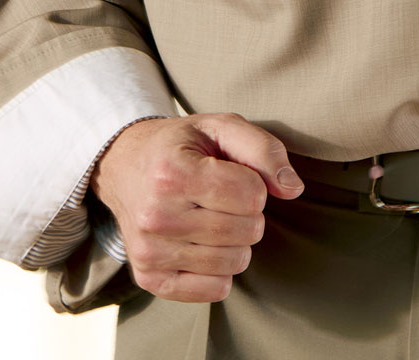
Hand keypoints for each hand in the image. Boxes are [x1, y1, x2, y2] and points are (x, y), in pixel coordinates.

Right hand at [89, 112, 303, 302]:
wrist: (125, 165)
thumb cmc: (182, 145)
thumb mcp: (221, 127)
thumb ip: (264, 150)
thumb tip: (294, 189)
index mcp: (173, 173)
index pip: (251, 195)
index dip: (255, 184)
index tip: (236, 174)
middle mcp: (156, 215)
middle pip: (246, 232)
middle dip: (251, 213)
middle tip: (227, 197)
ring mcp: (149, 251)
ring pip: (233, 262)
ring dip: (238, 241)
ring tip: (214, 217)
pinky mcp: (148, 278)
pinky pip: (213, 290)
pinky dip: (222, 270)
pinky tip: (206, 244)